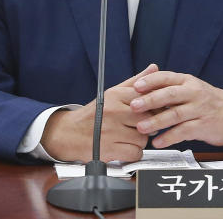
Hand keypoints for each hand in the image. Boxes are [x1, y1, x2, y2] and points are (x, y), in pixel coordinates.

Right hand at [41, 64, 158, 162]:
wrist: (68, 133)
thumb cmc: (93, 115)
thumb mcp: (112, 94)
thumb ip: (135, 82)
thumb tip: (154, 68)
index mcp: (115, 95)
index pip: (147, 99)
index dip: (154, 107)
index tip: (152, 112)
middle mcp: (113, 111)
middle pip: (147, 119)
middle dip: (147, 125)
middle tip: (139, 126)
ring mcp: (111, 131)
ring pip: (143, 138)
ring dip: (139, 141)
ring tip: (128, 137)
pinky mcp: (109, 149)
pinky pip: (135, 153)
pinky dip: (133, 153)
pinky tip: (124, 147)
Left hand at [130, 71, 222, 148]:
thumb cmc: (209, 101)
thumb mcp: (192, 88)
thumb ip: (170, 87)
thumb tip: (143, 85)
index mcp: (188, 82)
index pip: (166, 77)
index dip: (150, 81)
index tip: (135, 86)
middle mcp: (194, 93)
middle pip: (169, 94)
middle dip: (150, 100)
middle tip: (134, 106)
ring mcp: (200, 109)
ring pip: (175, 114)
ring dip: (156, 121)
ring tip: (141, 128)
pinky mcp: (204, 126)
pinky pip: (184, 131)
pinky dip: (169, 137)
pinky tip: (158, 142)